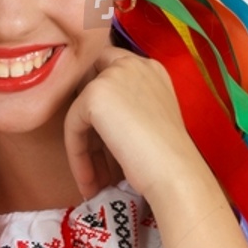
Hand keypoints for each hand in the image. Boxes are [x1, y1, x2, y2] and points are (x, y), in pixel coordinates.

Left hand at [62, 45, 202, 201]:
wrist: (175, 172)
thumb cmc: (168, 158)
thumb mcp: (149, 121)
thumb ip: (125, 110)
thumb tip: (96, 122)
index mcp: (149, 69)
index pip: (108, 70)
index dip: (98, 106)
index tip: (97, 143)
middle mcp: (132, 65)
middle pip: (87, 86)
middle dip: (85, 124)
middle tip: (93, 163)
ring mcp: (113, 75)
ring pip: (79, 111)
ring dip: (82, 149)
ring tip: (93, 182)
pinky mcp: (95, 94)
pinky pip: (72, 125)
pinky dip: (77, 156)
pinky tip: (90, 182)